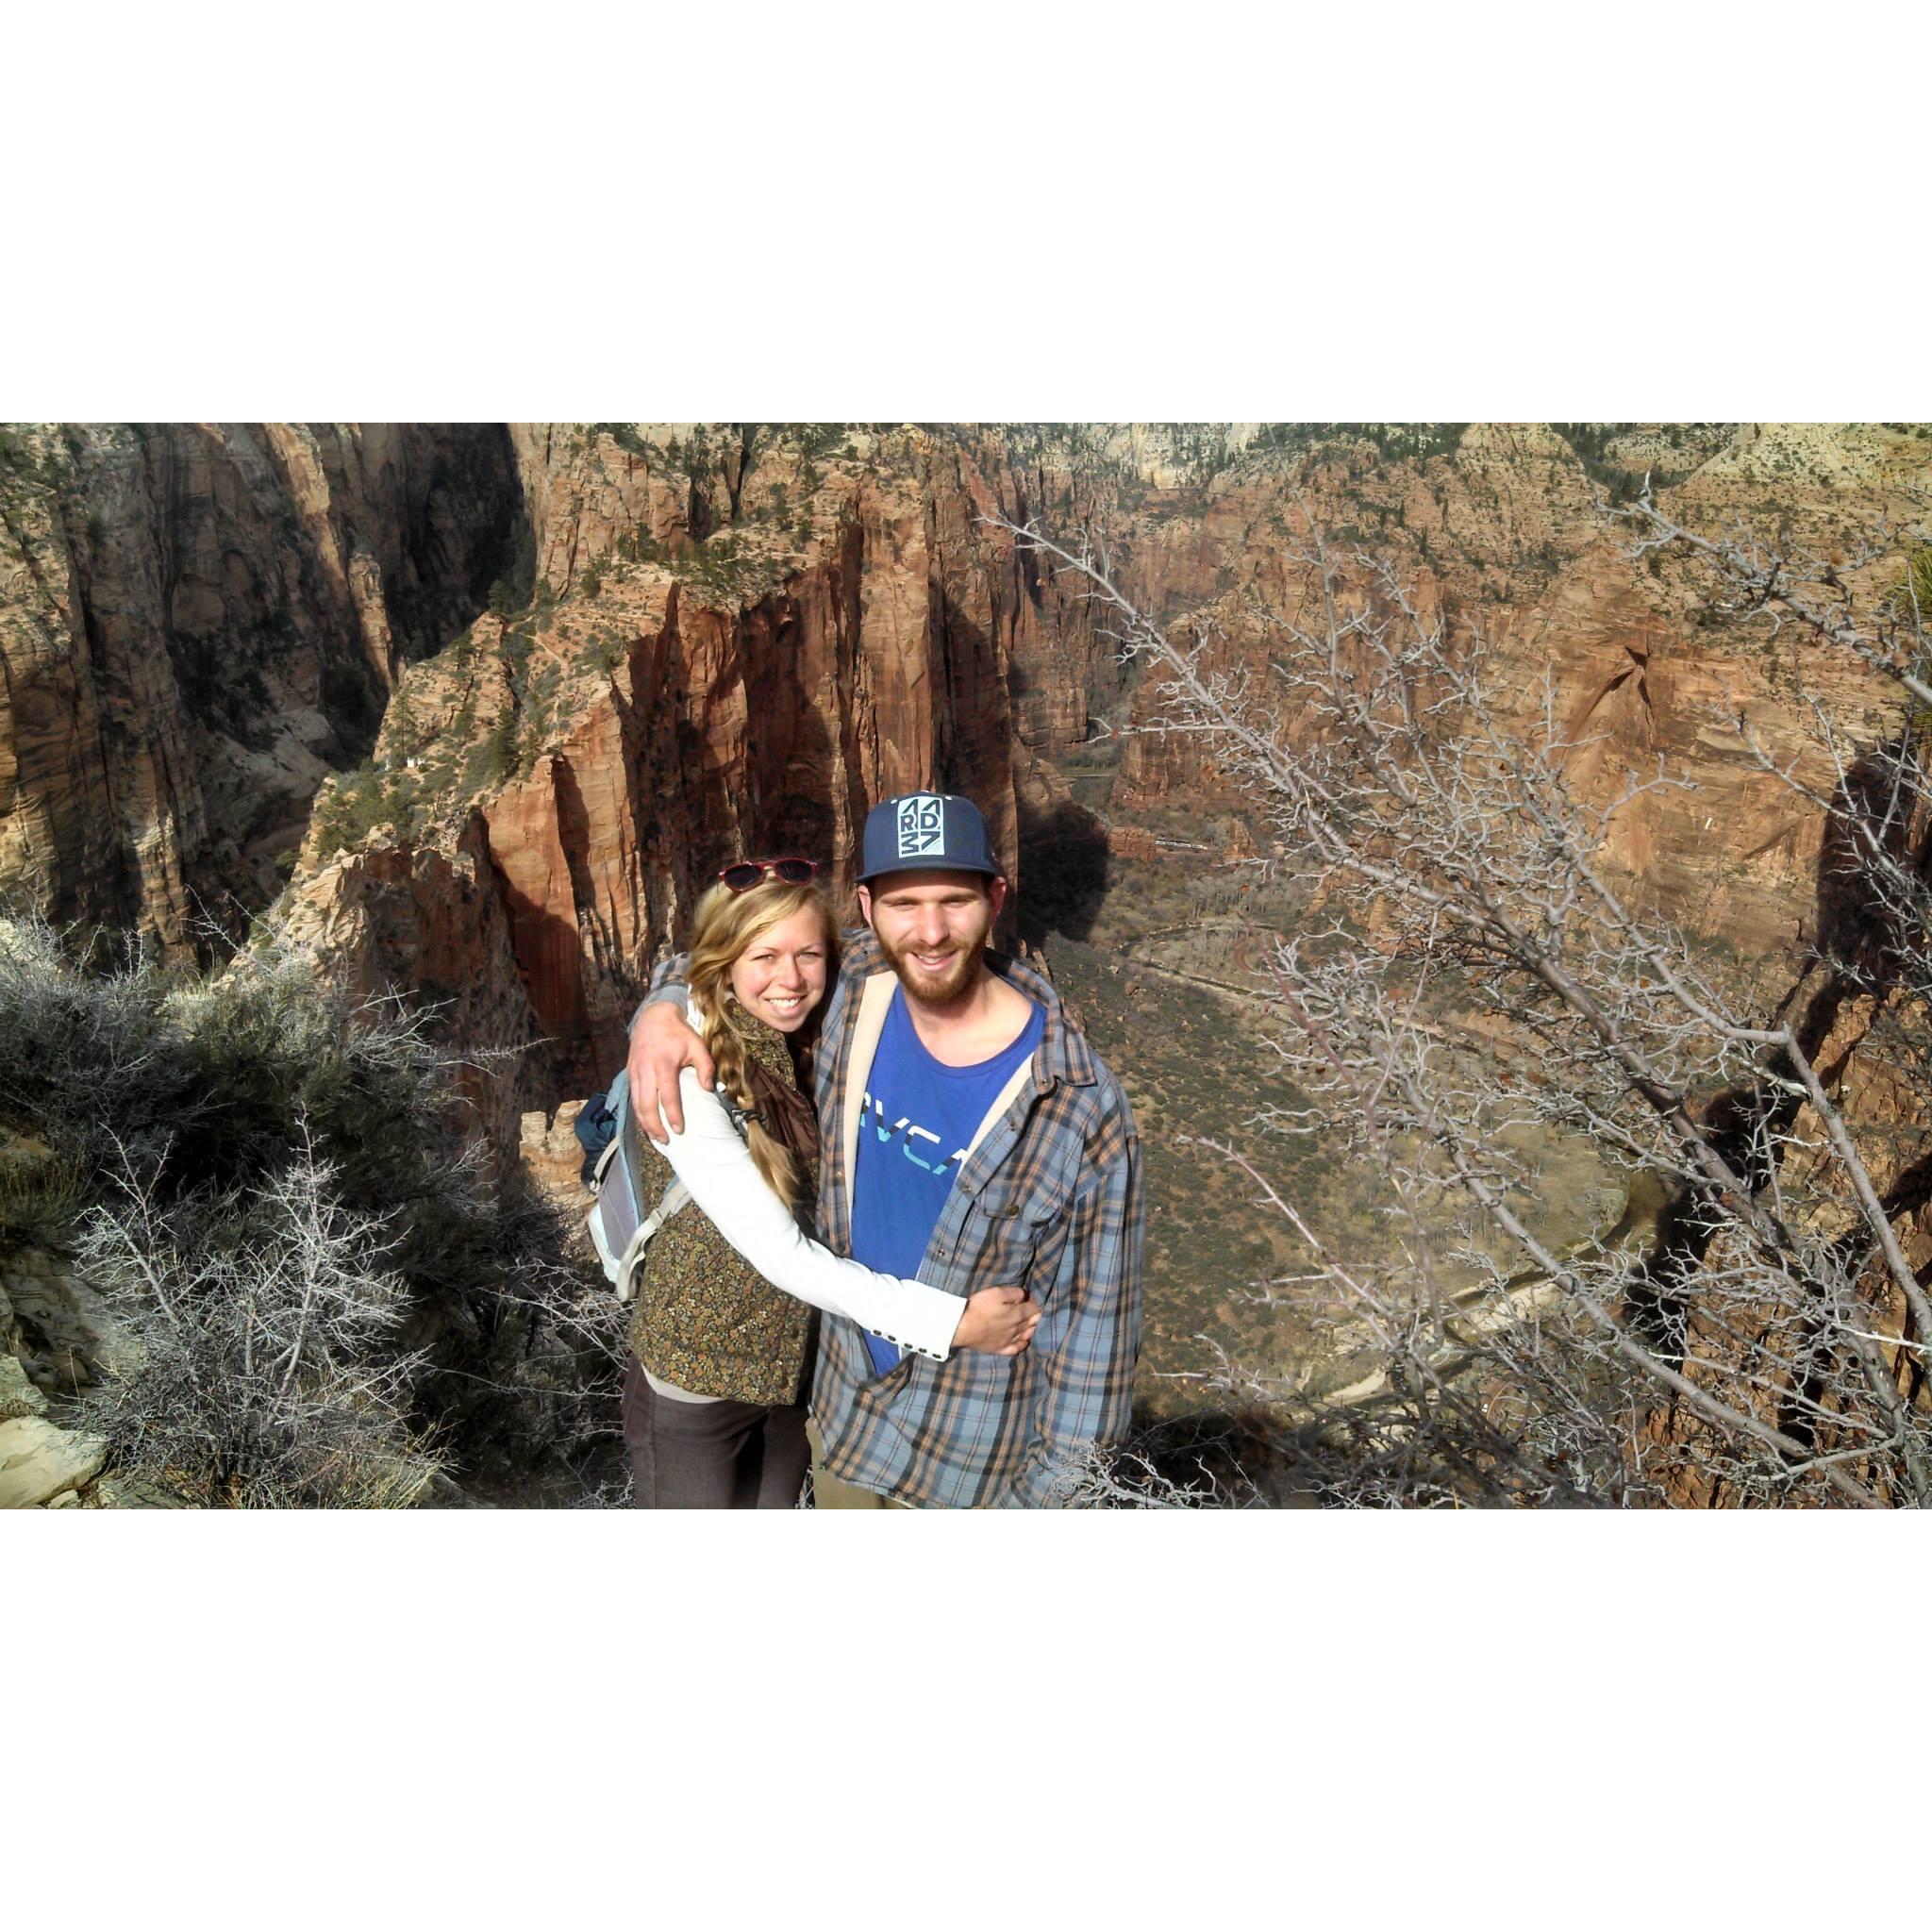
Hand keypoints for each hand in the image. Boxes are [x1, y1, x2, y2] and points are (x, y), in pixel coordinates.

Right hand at [626, 1001, 714, 1141]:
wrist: (653, 1016)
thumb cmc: (678, 1032)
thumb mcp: (697, 1045)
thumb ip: (705, 1067)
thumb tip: (709, 1089)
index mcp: (663, 1064)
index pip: (667, 1096)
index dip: (673, 1115)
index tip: (679, 1130)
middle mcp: (646, 1070)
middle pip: (646, 1105)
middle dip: (655, 1126)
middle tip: (666, 1141)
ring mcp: (635, 1072)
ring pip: (636, 1104)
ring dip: (645, 1123)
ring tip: (656, 1137)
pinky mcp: (630, 1073)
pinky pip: (633, 1097)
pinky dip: (639, 1113)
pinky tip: (647, 1123)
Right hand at [952, 1285, 1040, 1355]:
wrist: (962, 1327)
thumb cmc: (979, 1306)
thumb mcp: (997, 1292)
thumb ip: (1014, 1293)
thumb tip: (1025, 1296)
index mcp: (1018, 1313)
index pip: (1034, 1309)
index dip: (1034, 1302)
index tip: (1030, 1298)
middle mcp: (1017, 1328)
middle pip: (1032, 1322)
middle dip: (1035, 1316)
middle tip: (1032, 1311)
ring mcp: (1010, 1340)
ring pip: (1026, 1335)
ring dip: (1031, 1329)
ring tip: (1030, 1324)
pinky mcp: (1001, 1349)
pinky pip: (1017, 1348)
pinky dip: (1023, 1344)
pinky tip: (1023, 1341)